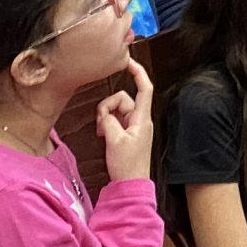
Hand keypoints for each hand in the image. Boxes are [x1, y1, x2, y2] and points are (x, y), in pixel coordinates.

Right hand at [97, 58, 154, 182]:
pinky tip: (103, 135)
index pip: (144, 88)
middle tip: (102, 124)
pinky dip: (106, 124)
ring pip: (116, 109)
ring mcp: (133, 126)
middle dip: (108, 106)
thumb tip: (105, 115)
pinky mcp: (126, 133)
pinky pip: (114, 120)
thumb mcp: (114, 140)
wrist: (129, 185)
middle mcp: (140, 120)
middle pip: (122, 98)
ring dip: (105, 117)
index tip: (128, 61)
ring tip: (102, 132)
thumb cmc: (127, 165)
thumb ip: (108, 121)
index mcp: (142, 119)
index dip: (138, 72)